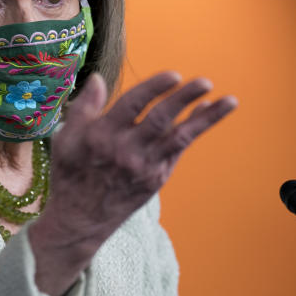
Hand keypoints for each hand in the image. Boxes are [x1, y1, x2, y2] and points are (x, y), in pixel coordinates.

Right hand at [29, 72, 236, 295]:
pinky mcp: (156, 178)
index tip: (173, 75)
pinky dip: (193, 130)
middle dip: (184, 99)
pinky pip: (179, 150)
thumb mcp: (66, 138)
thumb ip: (84, 107)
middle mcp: (126, 151)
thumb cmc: (71, 174)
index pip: (132, 106)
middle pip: (160, 120)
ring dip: (205, 118)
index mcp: (101, 136)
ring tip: (229, 100)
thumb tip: (98, 78)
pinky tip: (205, 113)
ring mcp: (144, 167)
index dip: (154, 89)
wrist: (81, 220)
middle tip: (205, 82)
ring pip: (179, 137)